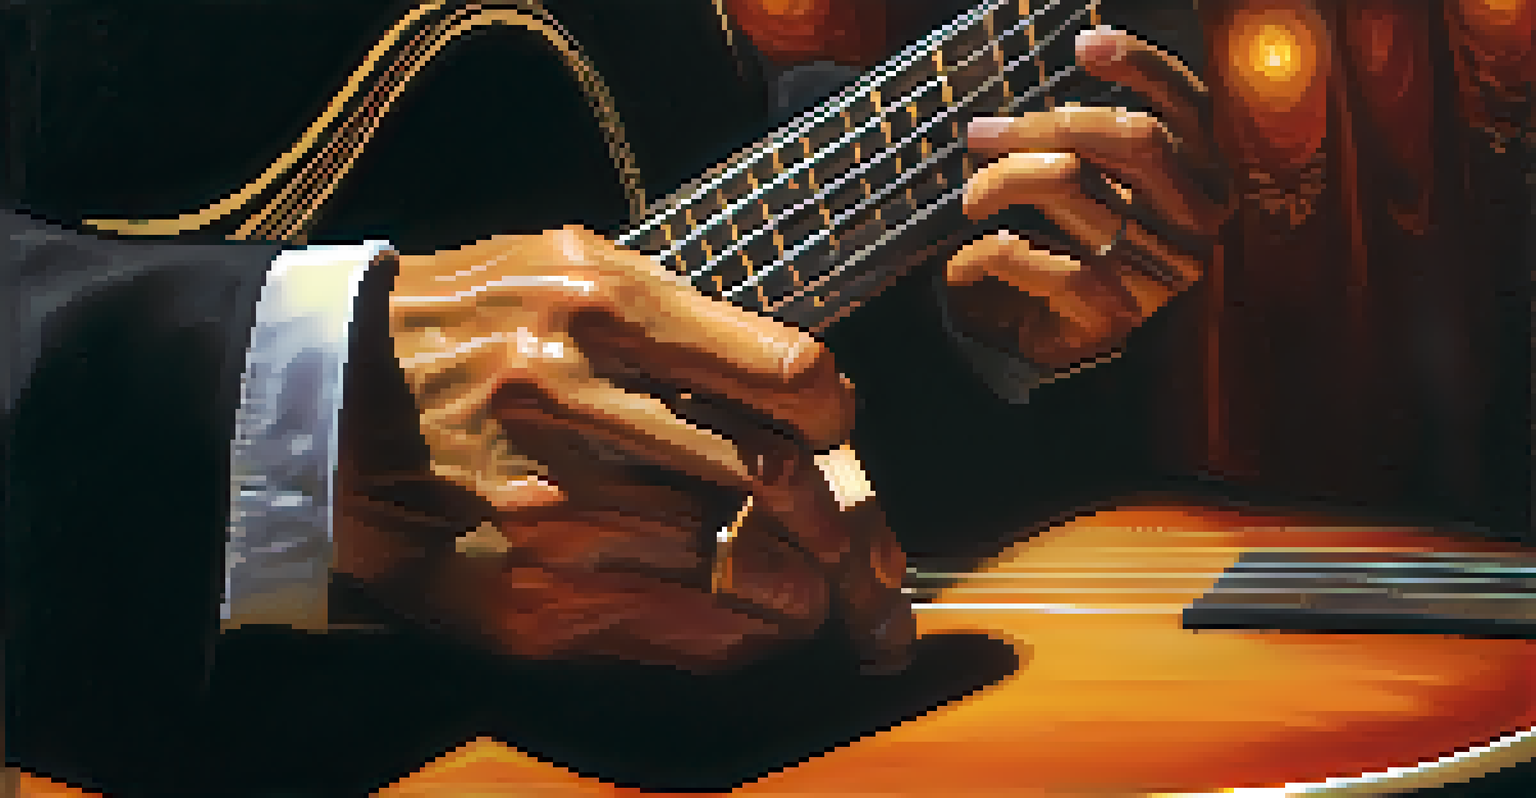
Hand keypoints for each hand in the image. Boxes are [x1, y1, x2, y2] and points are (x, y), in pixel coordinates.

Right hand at [342, 226, 913, 674]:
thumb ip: (682, 314)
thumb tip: (801, 385)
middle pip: (774, 482)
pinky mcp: (529, 597)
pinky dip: (739, 631)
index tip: (827, 425)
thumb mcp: (566, 267)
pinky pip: (678, 630)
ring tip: (812, 590)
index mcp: (600, 312)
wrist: (325, 402)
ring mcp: (552, 513)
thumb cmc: (469, 325)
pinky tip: (748, 619)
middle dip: (841, 523)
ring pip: (736, 569)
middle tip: (854, 542)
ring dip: (800, 589)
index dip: (831, 410)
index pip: (784, 373)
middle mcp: (577, 408)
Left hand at [945, 26, 1233, 370]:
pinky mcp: (1119, 313)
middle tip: (981, 132)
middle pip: (1133, 138)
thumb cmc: (1070, 243)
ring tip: (967, 195)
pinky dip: (993, 254)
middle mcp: (1199, 220)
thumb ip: (1089, 135)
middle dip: (1044, 125)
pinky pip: (1046, 263)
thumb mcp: (1092, 180)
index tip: (1083, 43)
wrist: (1052, 340)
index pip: (1188, 105)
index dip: (1142, 65)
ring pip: (1074, 188)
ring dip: (1001, 182)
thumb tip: (1035, 86)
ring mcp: (1164, 269)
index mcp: (1204, 176)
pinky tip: (964, 261)